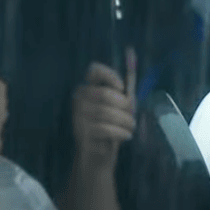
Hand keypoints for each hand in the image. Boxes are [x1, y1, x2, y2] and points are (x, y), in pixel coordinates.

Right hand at [70, 47, 136, 171]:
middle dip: (125, 107)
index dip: (111, 77)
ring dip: (126, 122)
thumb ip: (127, 80)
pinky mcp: (81, 132)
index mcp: (87, 88)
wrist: (98, 158)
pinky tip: (125, 136)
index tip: (122, 90)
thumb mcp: (122, 103)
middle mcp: (78, 99)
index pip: (94, 70)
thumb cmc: (112, 127)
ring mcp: (77, 115)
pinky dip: (120, 133)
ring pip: (107, 112)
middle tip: (132, 118)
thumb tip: (132, 51)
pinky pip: (105, 128)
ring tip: (130, 128)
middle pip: (106, 94)